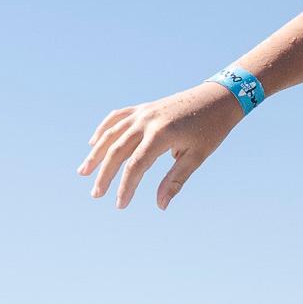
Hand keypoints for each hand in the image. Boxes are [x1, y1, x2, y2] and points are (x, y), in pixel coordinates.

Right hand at [81, 82, 242, 210]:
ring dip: (96, 153)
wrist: (218, 98)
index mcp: (161, 135)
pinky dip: (104, 130)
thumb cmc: (211, 130)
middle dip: (105, 174)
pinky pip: (117, 118)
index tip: (120, 205)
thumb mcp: (197, 157)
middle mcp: (146, 121)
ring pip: (112, 134)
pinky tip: (94, 143)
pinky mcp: (143, 107)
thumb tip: (160, 205)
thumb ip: (175, 180)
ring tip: (84, 171)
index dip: (125, 187)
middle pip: (117, 151)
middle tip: (96, 195)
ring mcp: (142, 112)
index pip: (135, 166)